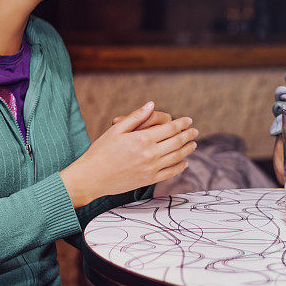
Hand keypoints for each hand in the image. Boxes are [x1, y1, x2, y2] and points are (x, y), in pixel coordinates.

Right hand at [60, 102, 197, 207]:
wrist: (91, 178)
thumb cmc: (100, 151)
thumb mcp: (116, 130)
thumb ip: (136, 117)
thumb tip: (151, 104)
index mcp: (142, 138)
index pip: (169, 128)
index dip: (181, 123)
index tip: (189, 120)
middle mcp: (150, 154)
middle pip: (176, 142)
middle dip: (188, 135)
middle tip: (195, 131)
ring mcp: (151, 168)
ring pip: (176, 157)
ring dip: (187, 149)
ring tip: (193, 144)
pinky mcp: (148, 180)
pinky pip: (170, 173)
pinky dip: (180, 167)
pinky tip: (184, 162)